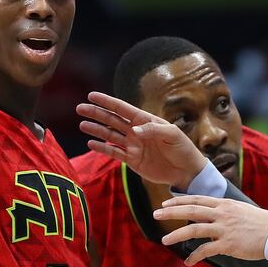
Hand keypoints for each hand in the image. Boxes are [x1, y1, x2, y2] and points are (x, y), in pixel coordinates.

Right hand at [77, 92, 206, 189]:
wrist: (187, 171)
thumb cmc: (182, 148)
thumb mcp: (172, 134)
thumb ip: (153, 130)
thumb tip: (134, 131)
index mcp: (146, 120)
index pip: (123, 108)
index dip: (107, 102)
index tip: (92, 96)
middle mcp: (137, 131)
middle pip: (112, 120)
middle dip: (96, 114)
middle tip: (80, 108)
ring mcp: (133, 145)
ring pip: (110, 135)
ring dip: (96, 130)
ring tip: (82, 125)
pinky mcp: (132, 160)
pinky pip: (114, 152)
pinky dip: (103, 148)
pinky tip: (91, 144)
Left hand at [154, 195, 267, 265]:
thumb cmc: (260, 223)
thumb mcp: (240, 210)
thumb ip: (224, 212)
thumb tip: (212, 218)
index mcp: (224, 204)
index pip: (197, 199)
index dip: (180, 200)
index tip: (166, 202)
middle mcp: (222, 214)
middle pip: (191, 210)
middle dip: (171, 211)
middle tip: (156, 213)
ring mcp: (224, 228)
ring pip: (194, 229)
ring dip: (177, 234)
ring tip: (164, 239)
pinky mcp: (228, 244)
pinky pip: (206, 250)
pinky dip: (194, 257)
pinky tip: (188, 262)